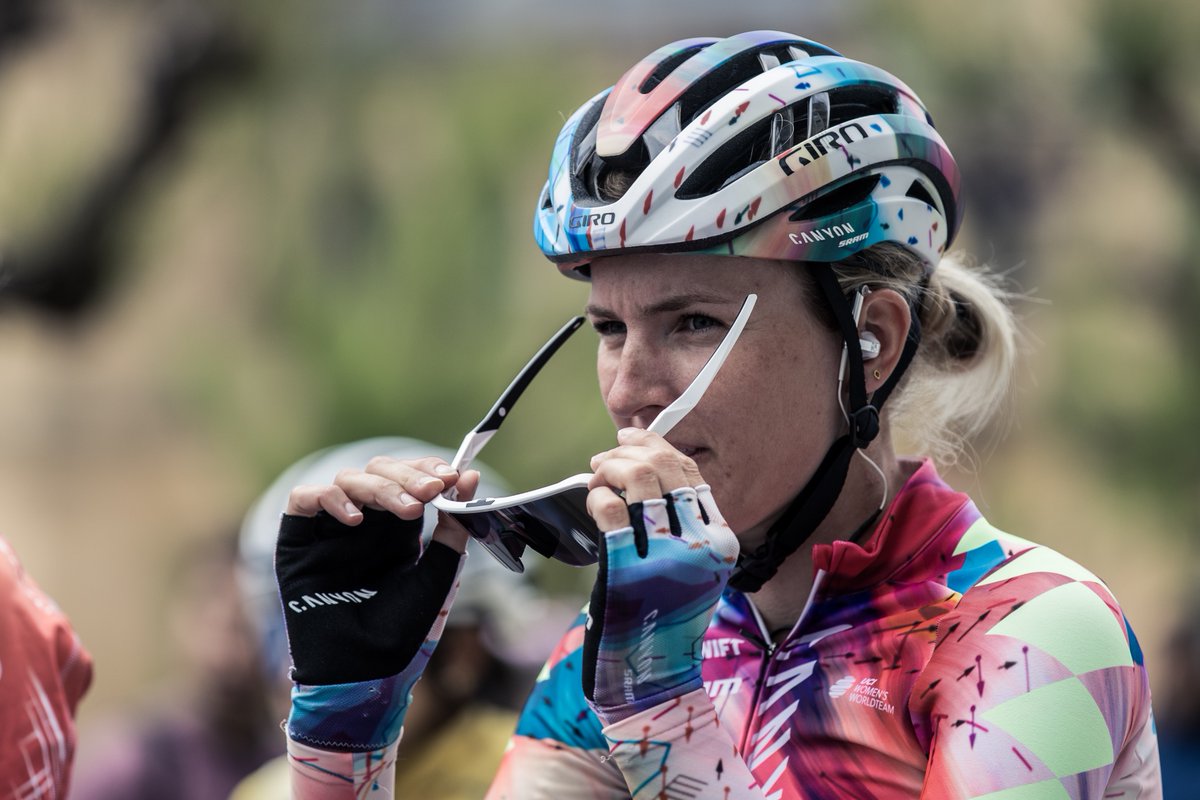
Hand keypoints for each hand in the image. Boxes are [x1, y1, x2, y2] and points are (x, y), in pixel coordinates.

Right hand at [276, 455, 477, 750]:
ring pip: (347, 479)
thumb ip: (451, 531)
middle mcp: (362, 523)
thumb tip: (470, 481)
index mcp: (394, 529)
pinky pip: (303, 499)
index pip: (406, 478)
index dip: (426, 469)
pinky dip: (330, 499)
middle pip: (377, 471)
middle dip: (408, 475)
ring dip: (381, 488)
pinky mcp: (297, 541)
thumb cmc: (399, 631)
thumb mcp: (435, 576)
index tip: (452, 477)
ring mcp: (329, 529)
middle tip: (433, 490)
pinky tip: (357, 521)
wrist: (362, 671)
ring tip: (409, 510)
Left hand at [581, 428, 738, 724]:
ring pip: (640, 482)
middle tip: (607, 454)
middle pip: (666, 469)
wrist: (656, 676)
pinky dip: (598, 496)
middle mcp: (700, 545)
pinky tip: (593, 500)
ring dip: (612, 466)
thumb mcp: (695, 568)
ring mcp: (665, 558)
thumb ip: (684, 522)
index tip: (633, 437)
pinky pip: (611, 513)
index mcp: (721, 540)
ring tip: (597, 472)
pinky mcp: (628, 572)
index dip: (658, 445)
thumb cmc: (668, 617)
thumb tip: (647, 466)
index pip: (692, 473)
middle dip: (630, 450)